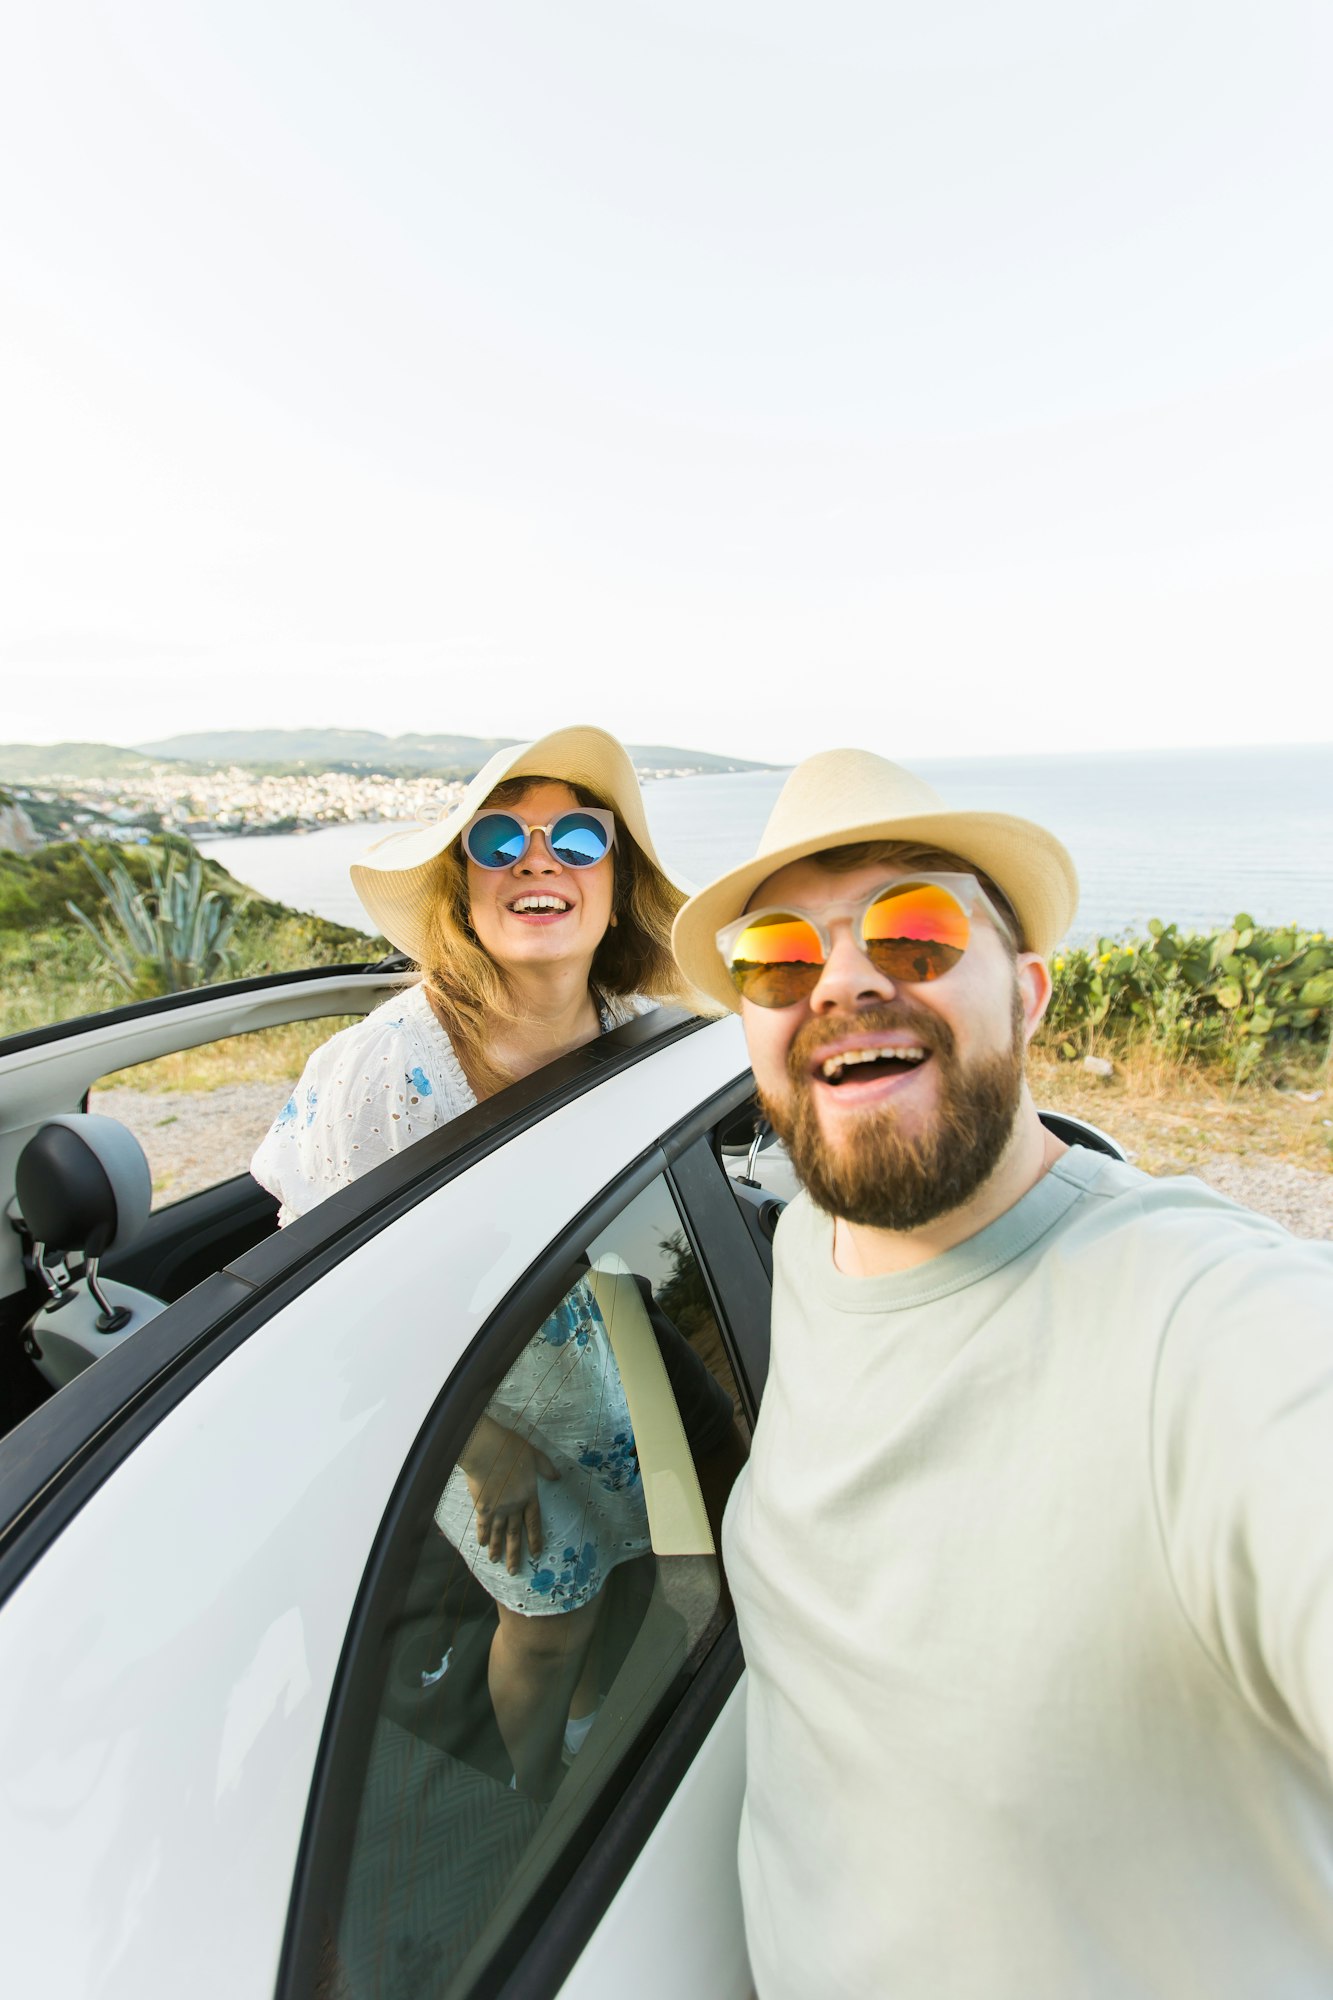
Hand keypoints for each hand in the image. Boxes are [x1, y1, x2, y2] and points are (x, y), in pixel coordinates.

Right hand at [464, 1425, 559, 1574]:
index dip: (535, 1540)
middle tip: (514, 1571)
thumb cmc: (512, 1449)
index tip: (536, 1554)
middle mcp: (514, 1506)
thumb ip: (546, 1467)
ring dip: (498, 1549)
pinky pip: (483, 1525)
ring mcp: (498, 1508)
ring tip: (496, 1562)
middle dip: (515, 1554)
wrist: (488, 1450)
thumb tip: (557, 1477)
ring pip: (498, 1533)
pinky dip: (482, 1535)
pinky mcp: (482, 1506)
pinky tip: (482, 1545)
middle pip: (515, 1534)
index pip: (534, 1522)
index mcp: (529, 1495)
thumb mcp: (535, 1455)